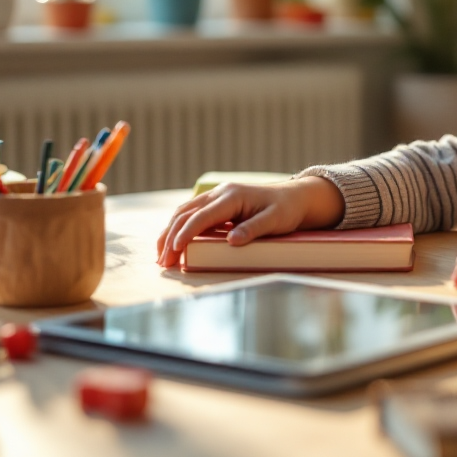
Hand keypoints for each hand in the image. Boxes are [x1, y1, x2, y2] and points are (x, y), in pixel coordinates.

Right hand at [156, 176, 344, 268]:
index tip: (173, 250)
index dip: (186, 233)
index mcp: (232, 197)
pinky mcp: (217, 202)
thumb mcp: (275, 220)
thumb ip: (254, 229)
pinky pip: (192, 213)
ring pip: (184, 212)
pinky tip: (172, 242)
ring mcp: (217, 196)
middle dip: (170, 237)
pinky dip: (179, 227)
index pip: (202, 216)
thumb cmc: (286, 210)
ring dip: (169, 232)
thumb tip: (232, 241)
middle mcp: (221, 193)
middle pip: (186, 213)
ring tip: (161, 255)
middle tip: (163, 262)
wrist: (295, 197)